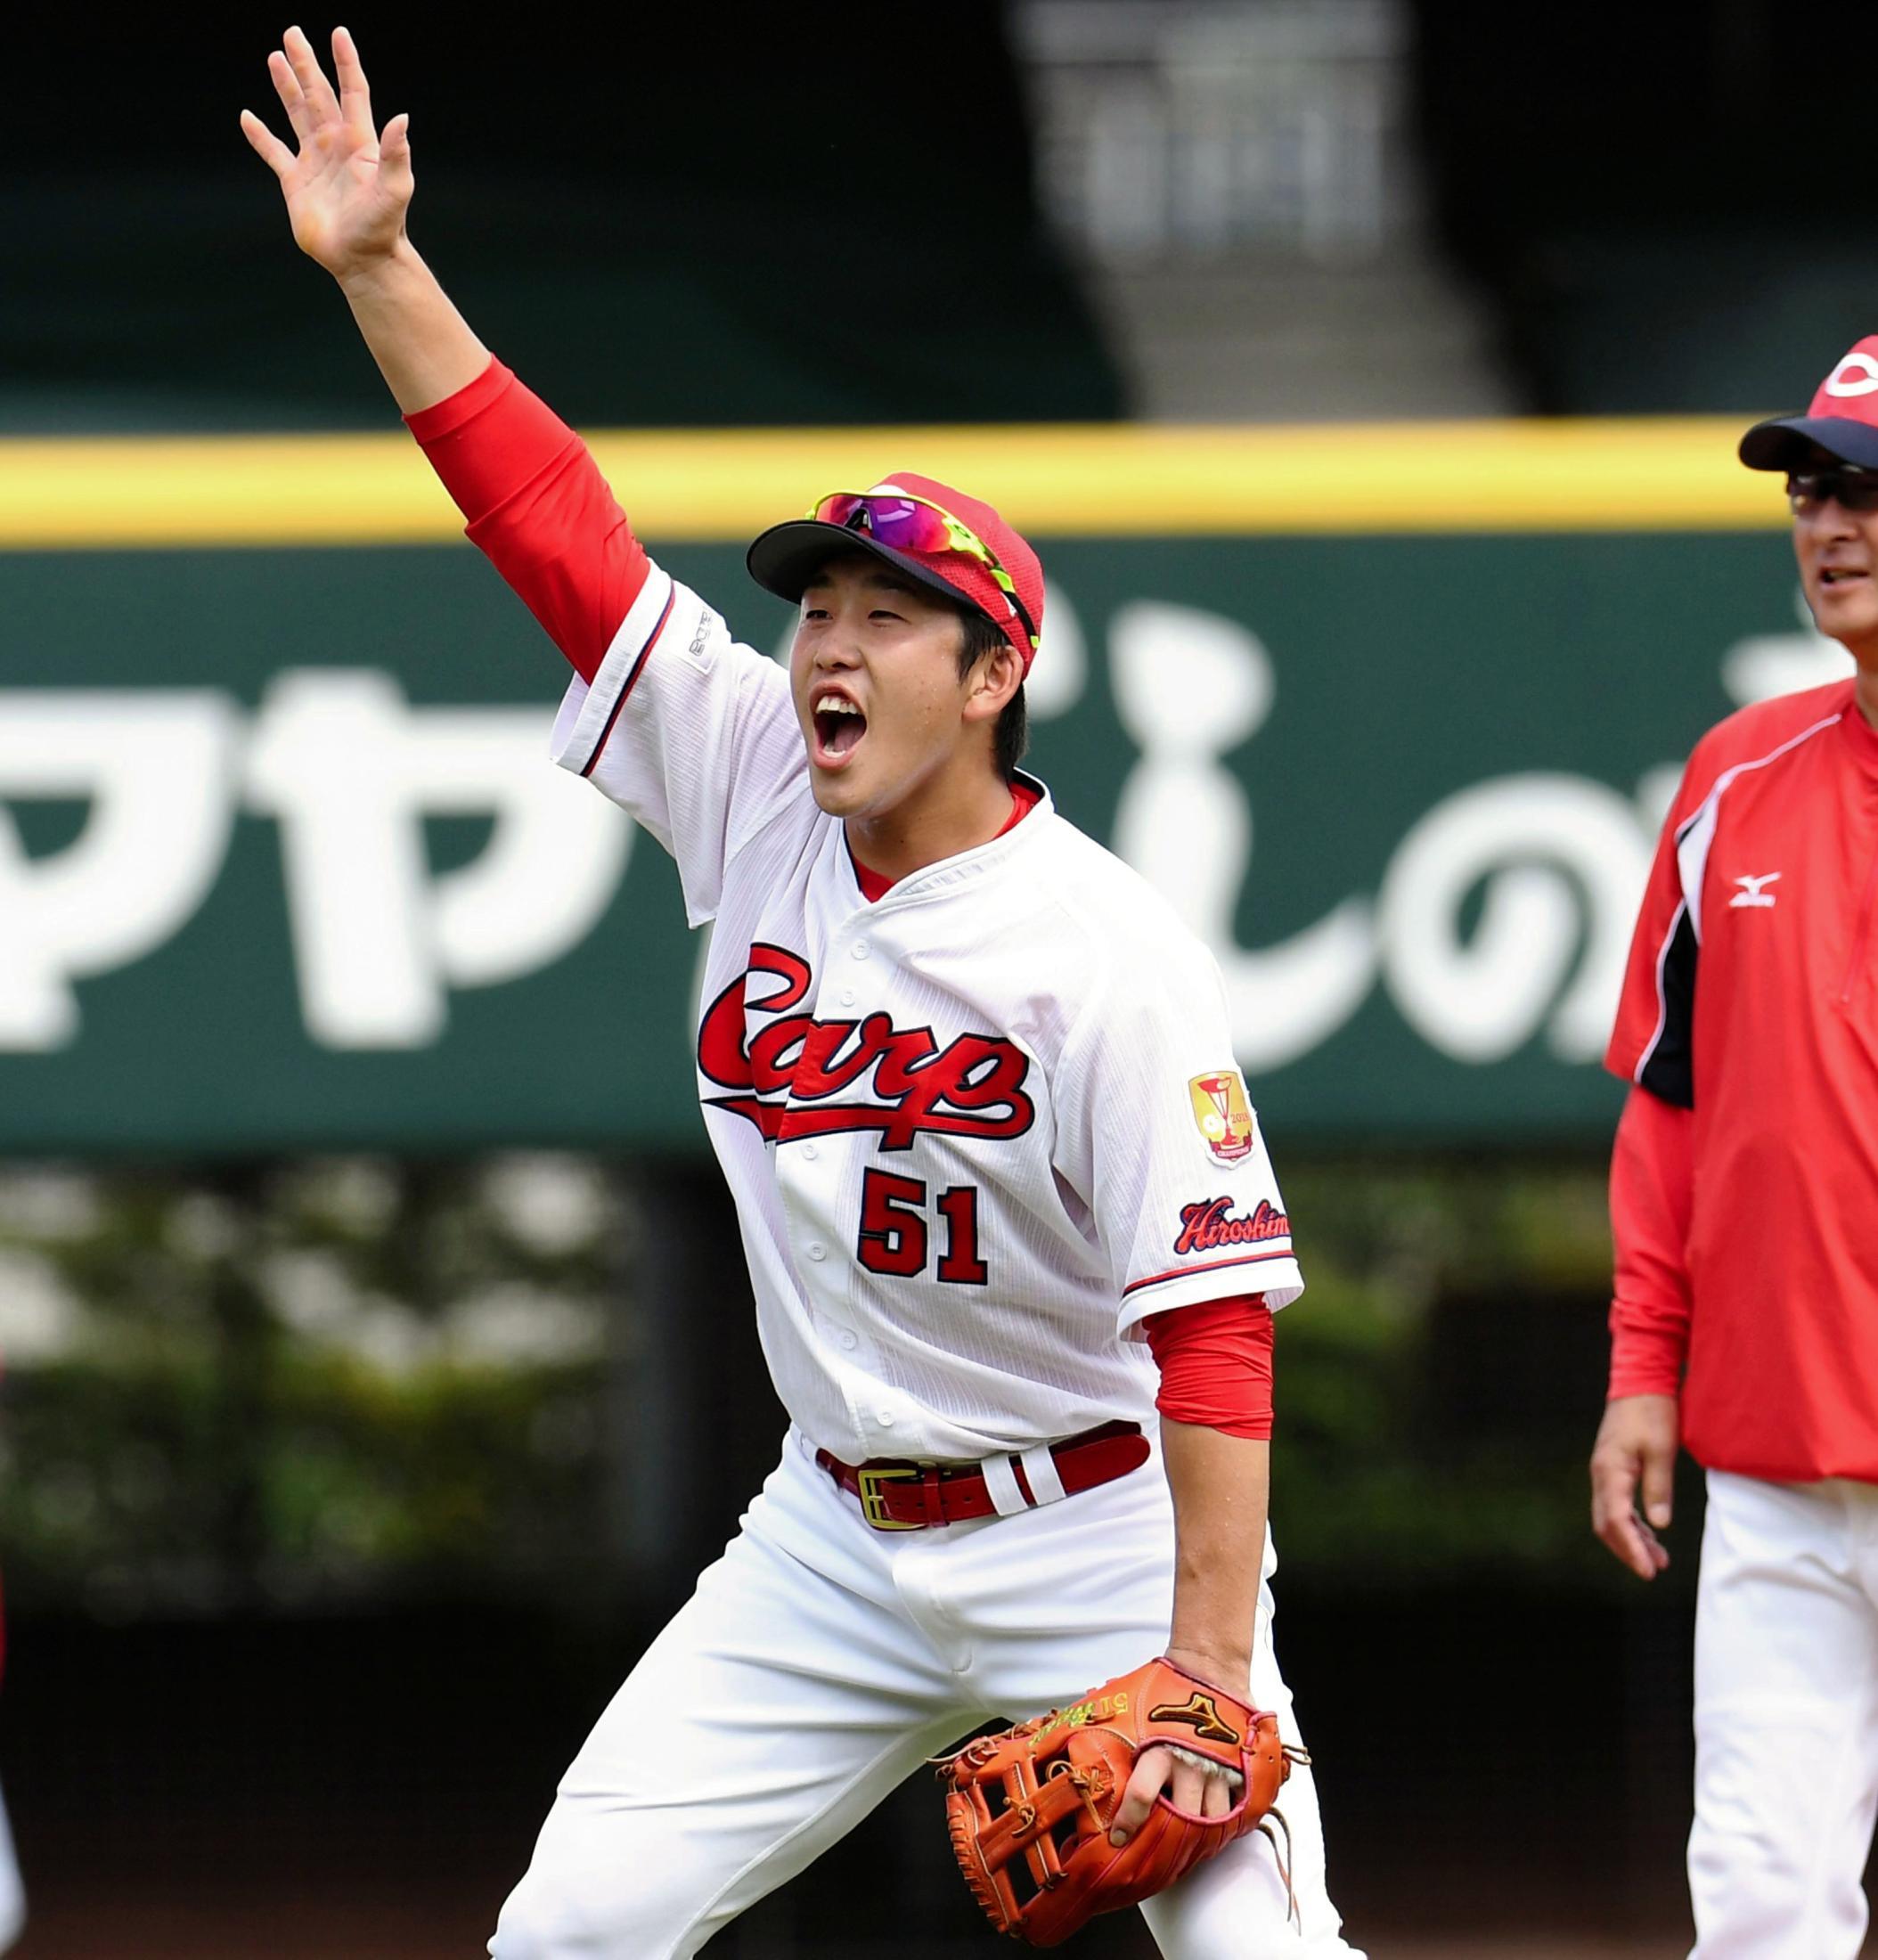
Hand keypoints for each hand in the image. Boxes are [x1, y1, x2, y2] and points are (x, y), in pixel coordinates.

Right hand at [241, 26, 411, 281]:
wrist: (362, 261)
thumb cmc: (382, 228)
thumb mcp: (395, 190)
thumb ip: (396, 154)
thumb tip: (402, 118)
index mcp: (360, 143)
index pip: (353, 93)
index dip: (346, 63)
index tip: (338, 34)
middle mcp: (336, 146)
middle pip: (319, 95)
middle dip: (306, 64)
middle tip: (292, 34)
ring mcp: (315, 163)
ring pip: (296, 114)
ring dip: (286, 87)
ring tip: (275, 58)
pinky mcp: (295, 183)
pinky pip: (273, 153)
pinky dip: (260, 136)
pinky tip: (248, 117)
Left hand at [1107, 1647, 1248, 1845]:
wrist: (1208, 1666)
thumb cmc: (1165, 1684)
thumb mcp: (1127, 1701)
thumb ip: (1105, 1726)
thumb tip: (1062, 1735)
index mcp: (1158, 1749)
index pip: (1142, 1796)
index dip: (1128, 1822)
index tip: (1118, 1839)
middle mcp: (1190, 1764)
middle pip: (1184, 1819)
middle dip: (1170, 1840)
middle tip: (1157, 1854)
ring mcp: (1219, 1769)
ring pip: (1213, 1819)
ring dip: (1200, 1834)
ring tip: (1186, 1846)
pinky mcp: (1240, 1770)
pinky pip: (1237, 1808)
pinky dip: (1226, 1821)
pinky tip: (1215, 1829)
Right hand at [1590, 1392, 1678, 1579]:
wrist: (1640, 1381)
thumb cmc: (1653, 1413)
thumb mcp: (1661, 1450)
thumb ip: (1659, 1488)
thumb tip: (1660, 1524)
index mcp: (1611, 1471)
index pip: (1617, 1521)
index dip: (1632, 1549)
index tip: (1649, 1571)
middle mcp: (1601, 1474)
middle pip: (1606, 1524)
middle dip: (1629, 1549)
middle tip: (1655, 1568)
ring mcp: (1603, 1470)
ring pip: (1609, 1516)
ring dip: (1631, 1538)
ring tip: (1659, 1557)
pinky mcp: (1611, 1467)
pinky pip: (1615, 1504)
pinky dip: (1630, 1522)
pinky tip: (1649, 1531)